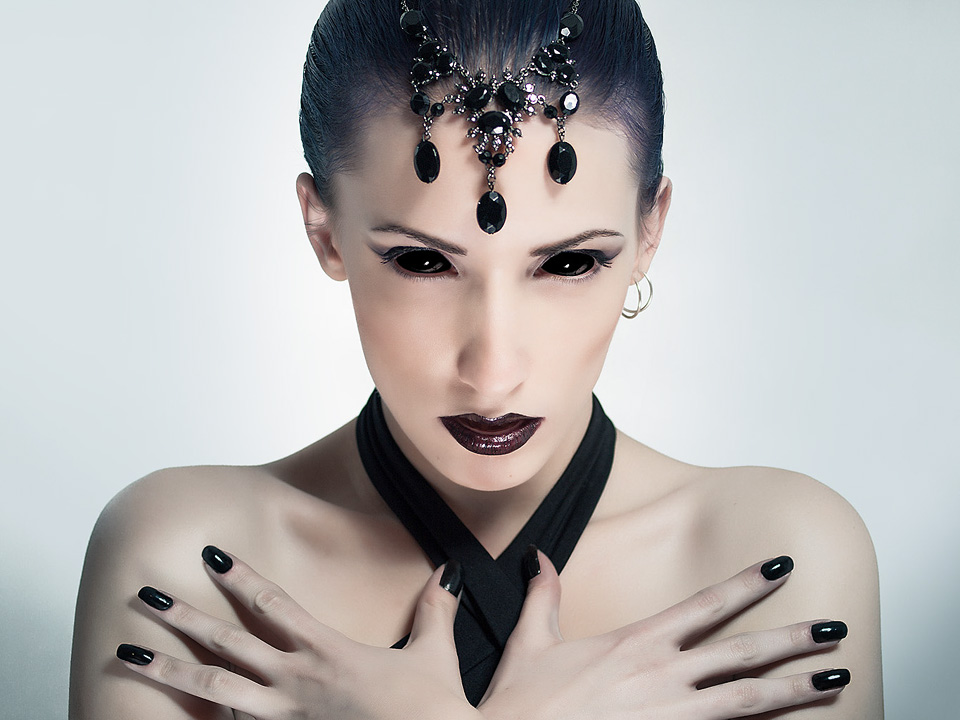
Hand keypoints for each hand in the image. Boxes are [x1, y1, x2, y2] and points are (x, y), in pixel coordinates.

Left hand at [116, 546, 480, 719]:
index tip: (212, 555)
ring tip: (131, 657)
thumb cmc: (428, 710)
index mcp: (329, 653)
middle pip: (229, 646)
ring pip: (217, 693)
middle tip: (146, 597)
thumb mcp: (434, 654)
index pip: (275, 606)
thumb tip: (446, 572)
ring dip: (171, 673)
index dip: (242, 578)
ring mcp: (287, 718)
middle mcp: (299, 683)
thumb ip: (434, 610)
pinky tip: (177, 715)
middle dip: (184, 620)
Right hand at [478, 551, 849, 719]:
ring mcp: (671, 716)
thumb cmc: (524, 706)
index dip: (745, 584)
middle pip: (741, 653)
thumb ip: (544, 595)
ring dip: (795, 688)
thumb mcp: (531, 643)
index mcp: (634, 643)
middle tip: (834, 628)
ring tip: (836, 678)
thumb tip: (538, 556)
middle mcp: (661, 676)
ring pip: (747, 699)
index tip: (779, 566)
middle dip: (792, 638)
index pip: (703, 605)